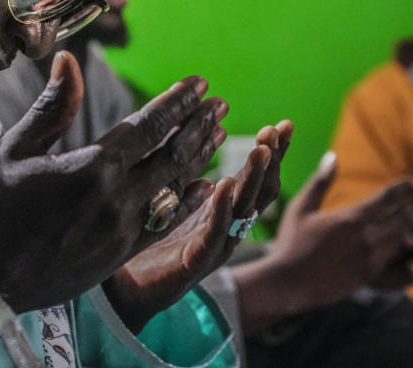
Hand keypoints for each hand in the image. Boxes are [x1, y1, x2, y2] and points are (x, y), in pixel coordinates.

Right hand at [0, 51, 227, 313]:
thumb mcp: (14, 149)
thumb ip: (52, 106)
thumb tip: (69, 60)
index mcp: (92, 167)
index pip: (149, 125)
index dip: (177, 102)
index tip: (199, 83)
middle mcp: (117, 198)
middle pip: (172, 155)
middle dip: (198, 125)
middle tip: (219, 105)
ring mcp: (123, 230)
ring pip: (175, 187)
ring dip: (199, 159)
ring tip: (218, 135)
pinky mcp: (122, 254)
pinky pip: (167, 223)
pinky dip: (189, 202)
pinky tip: (204, 188)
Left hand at [102, 120, 292, 332]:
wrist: (129, 288)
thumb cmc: (153, 239)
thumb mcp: (176, 197)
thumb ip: (190, 171)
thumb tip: (195, 128)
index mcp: (223, 212)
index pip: (255, 179)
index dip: (272, 154)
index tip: (283, 124)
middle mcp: (226, 228)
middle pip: (258, 192)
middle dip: (270, 161)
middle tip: (277, 131)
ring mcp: (214, 246)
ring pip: (242, 211)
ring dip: (253, 178)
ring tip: (261, 150)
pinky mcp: (195, 263)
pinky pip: (213, 234)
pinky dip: (220, 209)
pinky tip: (222, 185)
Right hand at [231, 154, 412, 333]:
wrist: (289, 282)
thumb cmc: (291, 243)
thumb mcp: (301, 207)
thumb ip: (320, 182)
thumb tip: (332, 155)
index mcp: (349, 218)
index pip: (385, 199)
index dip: (402, 190)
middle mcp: (364, 237)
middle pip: (399, 218)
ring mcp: (368, 257)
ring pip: (400, 238)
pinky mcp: (368, 275)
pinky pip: (394, 259)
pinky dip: (406, 248)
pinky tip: (412, 244)